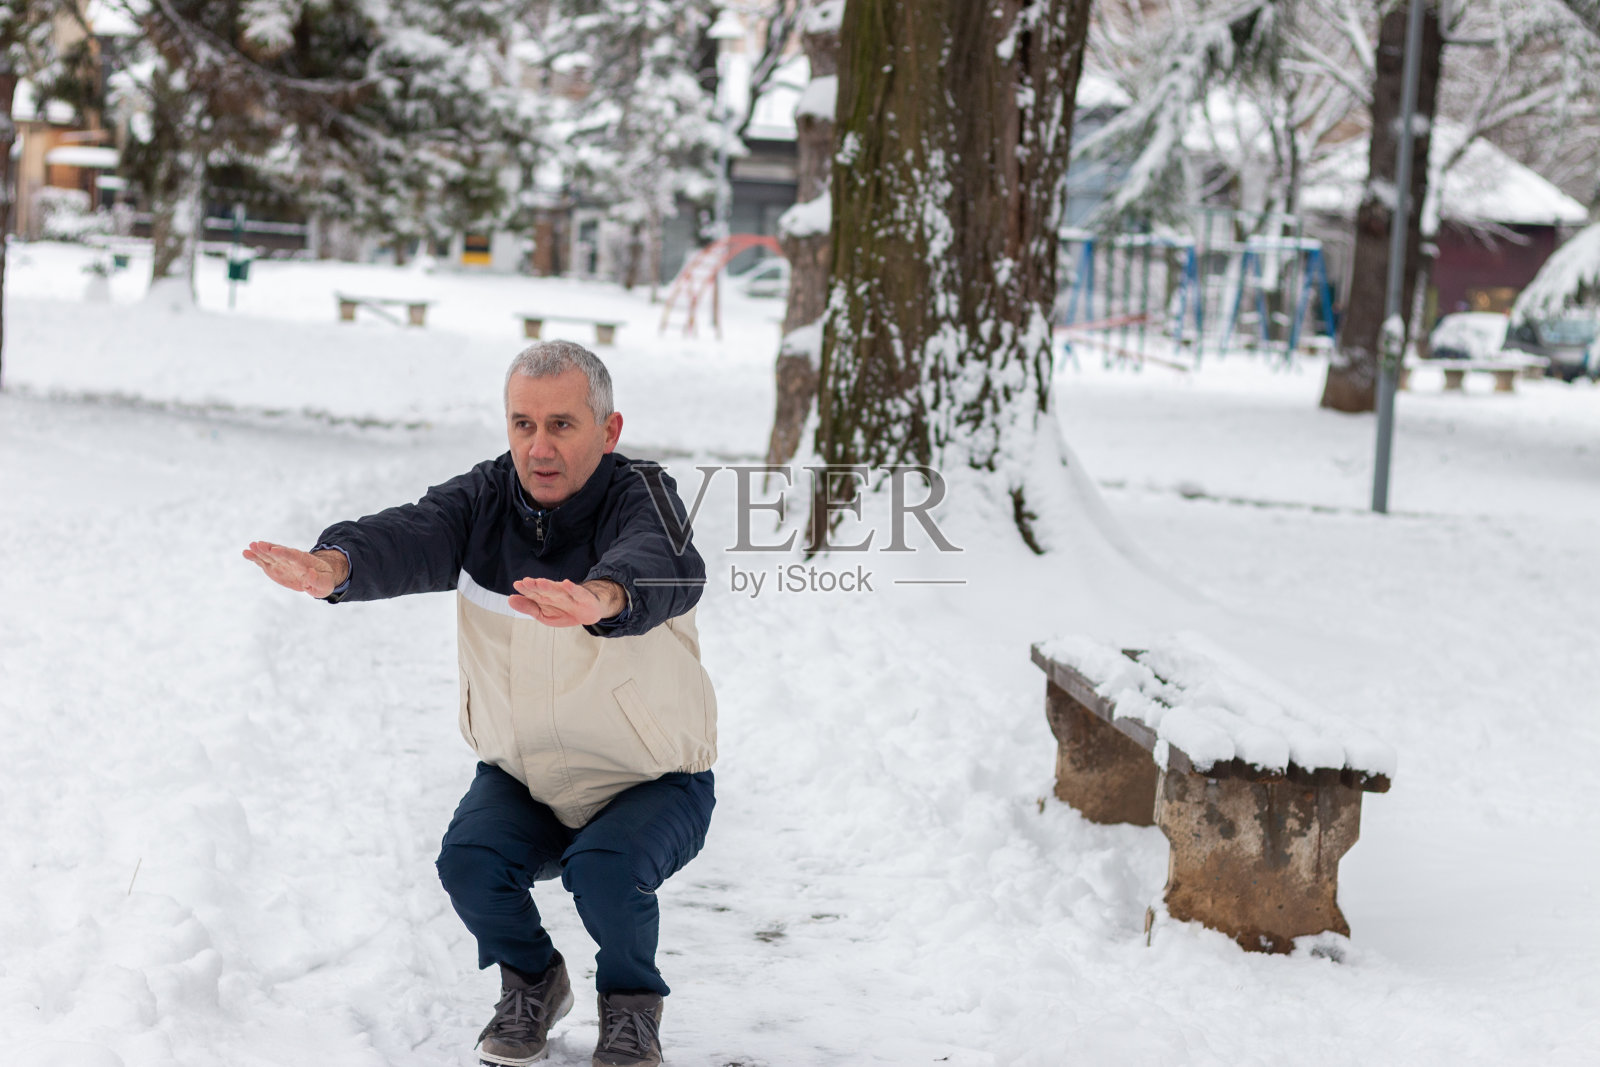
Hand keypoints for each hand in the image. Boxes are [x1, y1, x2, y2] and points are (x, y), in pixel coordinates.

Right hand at [243, 541, 347, 598]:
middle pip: (280, 553)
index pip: (294, 556)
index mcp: (305, 562)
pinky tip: (246, 553)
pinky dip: (255, 558)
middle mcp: (291, 560)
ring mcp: (281, 563)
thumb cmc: (323, 580)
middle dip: (269, 549)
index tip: (275, 549)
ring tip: (250, 546)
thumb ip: (318, 580)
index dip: (284, 553)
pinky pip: (264, 562)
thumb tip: (311, 573)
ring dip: (260, 551)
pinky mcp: (274, 567)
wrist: (318, 575)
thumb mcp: (324, 584)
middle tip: (258, 544)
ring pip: (270, 555)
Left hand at [509, 578, 623, 626]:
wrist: (587, 613)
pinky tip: (566, 584)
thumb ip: (528, 607)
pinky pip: (576, 592)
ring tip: (540, 583)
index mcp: (545, 597)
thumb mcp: (544, 615)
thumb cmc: (564, 611)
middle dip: (536, 586)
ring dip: (550, 586)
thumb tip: (510, 599)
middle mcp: (556, 593)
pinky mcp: (582, 596)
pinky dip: (572, 588)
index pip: (533, 593)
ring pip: (558, 590)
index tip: (517, 585)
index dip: (526, 589)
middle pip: (544, 589)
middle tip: (526, 582)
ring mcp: (569, 594)